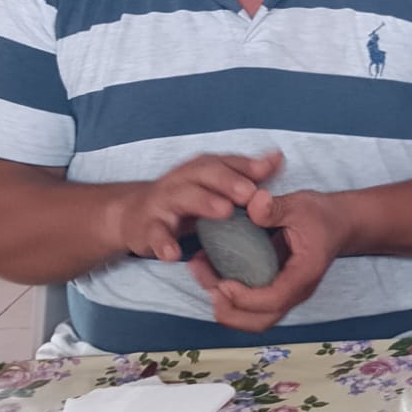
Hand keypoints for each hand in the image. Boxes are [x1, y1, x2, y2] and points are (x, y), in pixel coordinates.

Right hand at [109, 151, 281, 262]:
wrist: (134, 215)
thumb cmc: (185, 198)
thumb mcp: (214, 184)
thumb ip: (245, 173)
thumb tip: (278, 157)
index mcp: (201, 169)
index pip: (225, 161)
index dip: (245, 165)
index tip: (267, 170)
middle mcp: (182, 179)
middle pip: (205, 173)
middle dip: (228, 181)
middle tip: (249, 193)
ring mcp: (163, 202)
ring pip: (182, 197)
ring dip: (203, 202)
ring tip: (225, 211)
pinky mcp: (148, 227)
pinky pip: (155, 234)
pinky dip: (164, 243)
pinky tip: (174, 254)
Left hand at [188, 189, 353, 332]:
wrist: (340, 224)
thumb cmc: (322, 216)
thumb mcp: (300, 205)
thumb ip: (276, 207)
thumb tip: (254, 204)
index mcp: (304, 274)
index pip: (274, 300)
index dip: (245, 298)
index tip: (222, 282)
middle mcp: (296, 292)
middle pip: (261, 321)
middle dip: (229, 311)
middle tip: (208, 286)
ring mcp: (287, 294)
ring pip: (254, 319)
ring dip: (227, 307)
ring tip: (206, 280)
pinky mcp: (277, 290)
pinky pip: (252, 308)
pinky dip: (231, 300)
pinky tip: (215, 276)